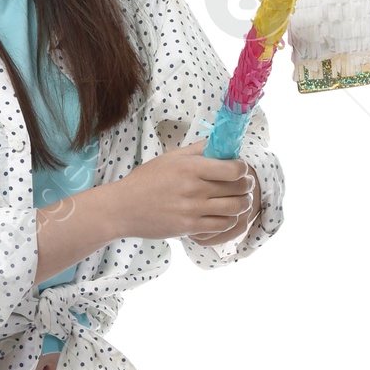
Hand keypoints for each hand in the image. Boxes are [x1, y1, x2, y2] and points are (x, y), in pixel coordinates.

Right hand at [111, 139, 260, 244]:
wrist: (123, 208)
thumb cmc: (146, 180)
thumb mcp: (169, 158)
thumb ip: (197, 150)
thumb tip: (219, 142)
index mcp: (191, 167)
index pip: (234, 168)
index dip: (243, 169)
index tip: (240, 169)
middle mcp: (194, 188)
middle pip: (238, 188)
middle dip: (246, 186)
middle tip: (244, 185)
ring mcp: (192, 210)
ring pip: (235, 208)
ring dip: (242, 204)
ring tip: (239, 201)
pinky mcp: (189, 228)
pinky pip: (222, 225)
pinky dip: (229, 220)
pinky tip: (224, 216)